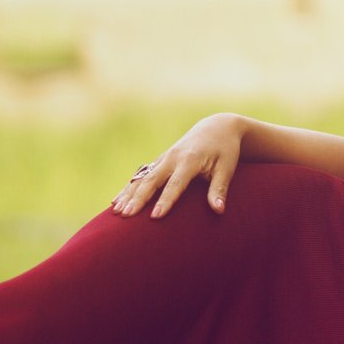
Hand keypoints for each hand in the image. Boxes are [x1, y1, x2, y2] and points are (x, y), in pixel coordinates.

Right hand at [112, 113, 243, 218]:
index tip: (155, 216)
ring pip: (142, 178)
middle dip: (138, 198)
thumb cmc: (225, 149)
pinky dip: (128, 188)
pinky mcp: (160, 161)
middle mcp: (172, 157)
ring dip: (128, 194)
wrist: (216, 126)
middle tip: (126, 215)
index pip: (176, 183)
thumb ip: (220, 188)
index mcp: (190, 159)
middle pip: (152, 180)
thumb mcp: (227, 167)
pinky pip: (141, 175)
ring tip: (116, 211)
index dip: (166, 200)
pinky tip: (116, 201)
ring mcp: (163, 158)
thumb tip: (219, 210)